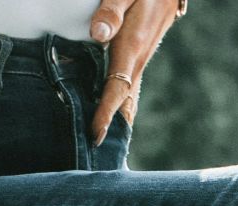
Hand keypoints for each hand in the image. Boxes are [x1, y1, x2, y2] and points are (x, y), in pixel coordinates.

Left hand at [87, 0, 183, 143]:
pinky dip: (121, 106)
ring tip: (102, 148)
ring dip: (117, 121)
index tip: (96, 136)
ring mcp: (141, 58)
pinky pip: (130, 87)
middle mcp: (139, 58)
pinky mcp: (139, 54)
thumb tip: (99, 34)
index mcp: (132, 47)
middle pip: (124, 103)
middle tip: (97, 159)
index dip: (106, 113)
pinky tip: (113, 118)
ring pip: (128, 97)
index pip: (117, 88)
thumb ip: (111, 10)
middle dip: (112, 130)